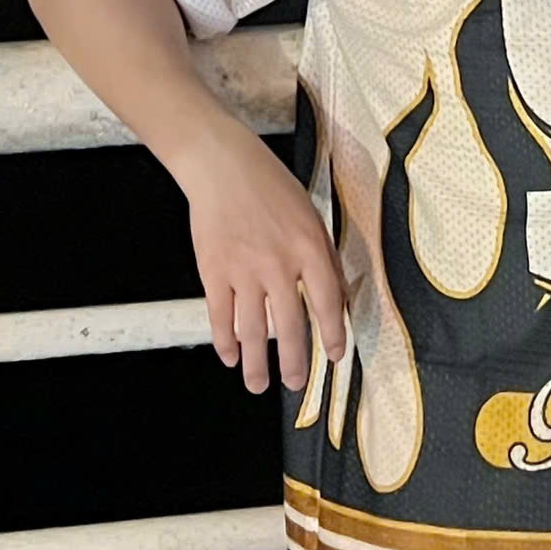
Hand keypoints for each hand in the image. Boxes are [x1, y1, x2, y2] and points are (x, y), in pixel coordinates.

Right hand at [180, 118, 349, 395]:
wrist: (223, 165)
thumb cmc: (270, 186)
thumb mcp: (310, 215)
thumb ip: (324, 257)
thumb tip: (337, 299)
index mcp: (308, 246)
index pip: (327, 302)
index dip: (332, 335)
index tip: (333, 356)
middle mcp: (278, 262)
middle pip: (289, 327)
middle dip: (293, 363)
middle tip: (294, 382)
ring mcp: (243, 269)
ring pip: (251, 331)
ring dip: (255, 364)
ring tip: (258, 384)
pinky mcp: (214, 271)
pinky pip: (220, 317)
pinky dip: (224, 342)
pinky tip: (230, 355)